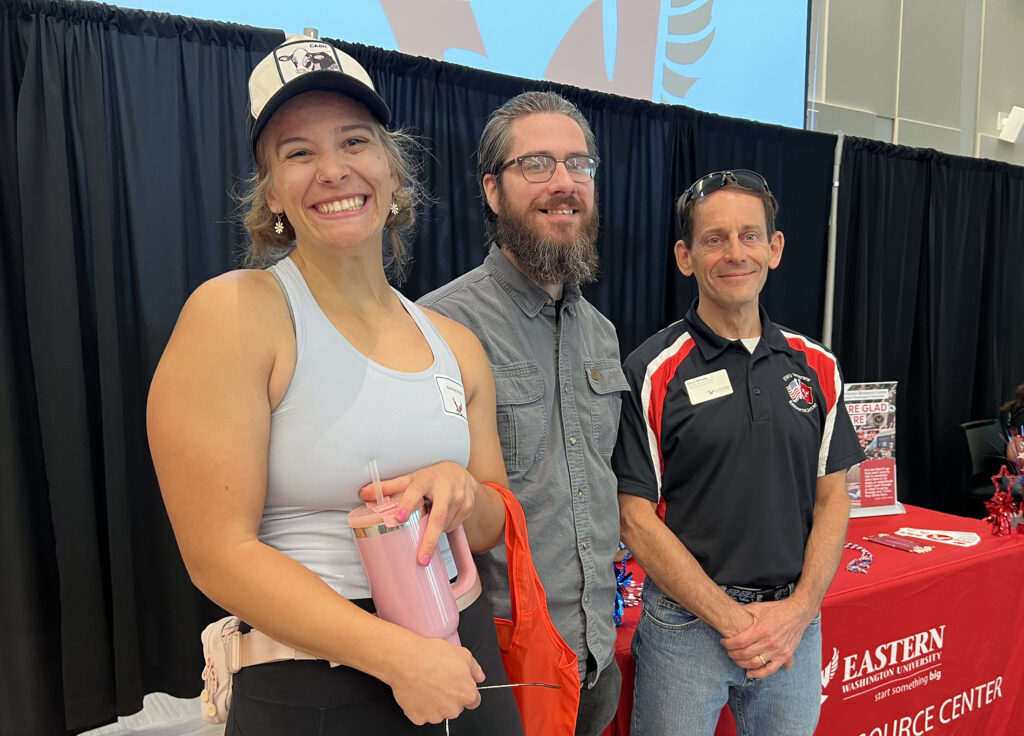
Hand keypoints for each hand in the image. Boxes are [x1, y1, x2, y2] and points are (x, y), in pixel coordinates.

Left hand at [360, 461, 478, 564]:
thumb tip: (363, 493)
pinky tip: (443, 520)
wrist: (460, 473)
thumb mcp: (411, 479)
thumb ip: (388, 487)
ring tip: (429, 528)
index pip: (415, 491)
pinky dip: (446, 528)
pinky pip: (455, 525)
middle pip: (438, 517)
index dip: (408, 503)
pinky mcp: (469, 506)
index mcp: (426, 479)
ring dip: (436, 533)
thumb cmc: (431, 478)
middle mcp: (445, 487)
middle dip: (430, 540)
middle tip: (421, 560)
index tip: (400, 517)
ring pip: (446, 524)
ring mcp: (459, 497)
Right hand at [386, 637, 485, 723]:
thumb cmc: (432, 655)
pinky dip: (420, 706)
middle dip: (450, 697)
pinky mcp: (418, 718)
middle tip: (439, 680)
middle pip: (456, 707)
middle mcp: (453, 709)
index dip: (465, 691)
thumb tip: (479, 677)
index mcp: (467, 694)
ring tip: (427, 684)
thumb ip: (475, 669)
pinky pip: (422, 715)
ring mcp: (435, 716)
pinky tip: (417, 691)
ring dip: (435, 703)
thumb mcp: (462, 654)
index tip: (457, 685)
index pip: (474, 701)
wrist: (406, 660)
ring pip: (439, 712)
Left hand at [719, 599, 812, 678]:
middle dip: (732, 654)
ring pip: (756, 664)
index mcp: (761, 629)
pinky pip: (770, 669)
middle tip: (728, 651)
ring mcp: (778, 650)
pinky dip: (759, 674)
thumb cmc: (776, 610)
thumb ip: (743, 612)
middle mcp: (770, 641)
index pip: (739, 641)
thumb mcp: (757, 607)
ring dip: (742, 664)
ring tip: (737, 660)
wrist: (797, 613)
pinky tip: (750, 673)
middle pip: (745, 654)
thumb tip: (728, 614)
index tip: (723, 642)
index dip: (728, 644)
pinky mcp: (785, 656)